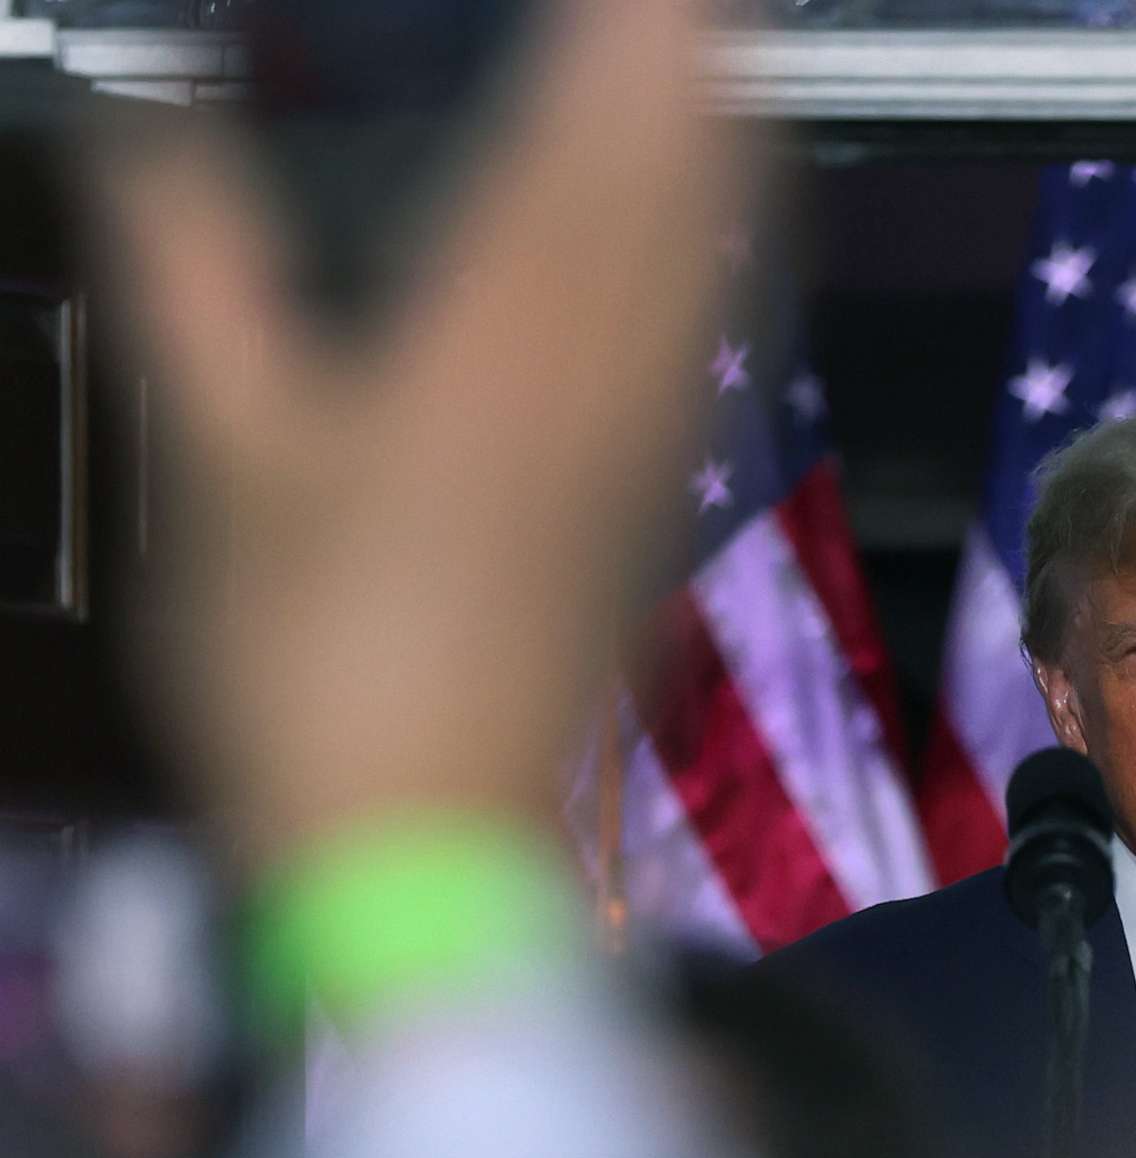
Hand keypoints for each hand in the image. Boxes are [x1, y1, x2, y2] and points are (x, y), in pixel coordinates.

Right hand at [93, 0, 748, 873]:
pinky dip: (726, 267)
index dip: (620, 56)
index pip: (574, 161)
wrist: (425, 839)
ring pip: (705, 273)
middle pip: (668, 199)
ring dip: (725, 158)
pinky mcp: (650, 509)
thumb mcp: (223, 464)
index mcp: (489, 356)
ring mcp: (639, 451)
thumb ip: (196, 280)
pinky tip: (731, 241)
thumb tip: (147, 133)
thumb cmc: (309, 662)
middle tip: (706, 2)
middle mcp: (594, 386)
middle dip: (691, 79)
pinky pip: (708, 354)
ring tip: (733, 65)